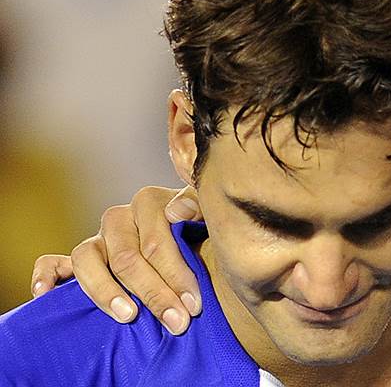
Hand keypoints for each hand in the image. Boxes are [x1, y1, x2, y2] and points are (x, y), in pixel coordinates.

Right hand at [30, 186, 204, 334]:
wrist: (192, 240)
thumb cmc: (201, 234)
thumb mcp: (209, 218)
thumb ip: (199, 208)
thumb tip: (176, 213)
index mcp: (150, 202)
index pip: (157, 240)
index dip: (177, 274)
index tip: (193, 304)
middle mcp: (120, 217)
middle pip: (127, 257)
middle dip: (154, 294)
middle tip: (176, 322)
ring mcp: (97, 238)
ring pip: (86, 259)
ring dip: (106, 291)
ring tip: (129, 316)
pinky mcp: (76, 258)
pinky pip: (51, 262)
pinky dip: (46, 276)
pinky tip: (47, 295)